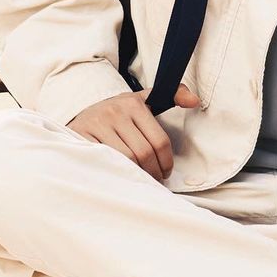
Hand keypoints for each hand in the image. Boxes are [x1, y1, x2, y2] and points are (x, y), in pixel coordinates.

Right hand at [66, 82, 200, 180]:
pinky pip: (105, 162)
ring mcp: (97, 124)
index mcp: (134, 103)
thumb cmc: (119, 112)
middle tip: (154, 181)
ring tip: (140, 181)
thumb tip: (195, 101)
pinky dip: (117, 173)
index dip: (166, 162)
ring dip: (136, 176)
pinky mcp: (81, 137)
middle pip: (143, 153)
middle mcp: (115, 112)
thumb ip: (173, 95)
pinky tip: (121, 177)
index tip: (166, 172)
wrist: (82, 114)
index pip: (159, 141)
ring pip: (126, 160)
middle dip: (153, 172)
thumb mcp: (144, 99)